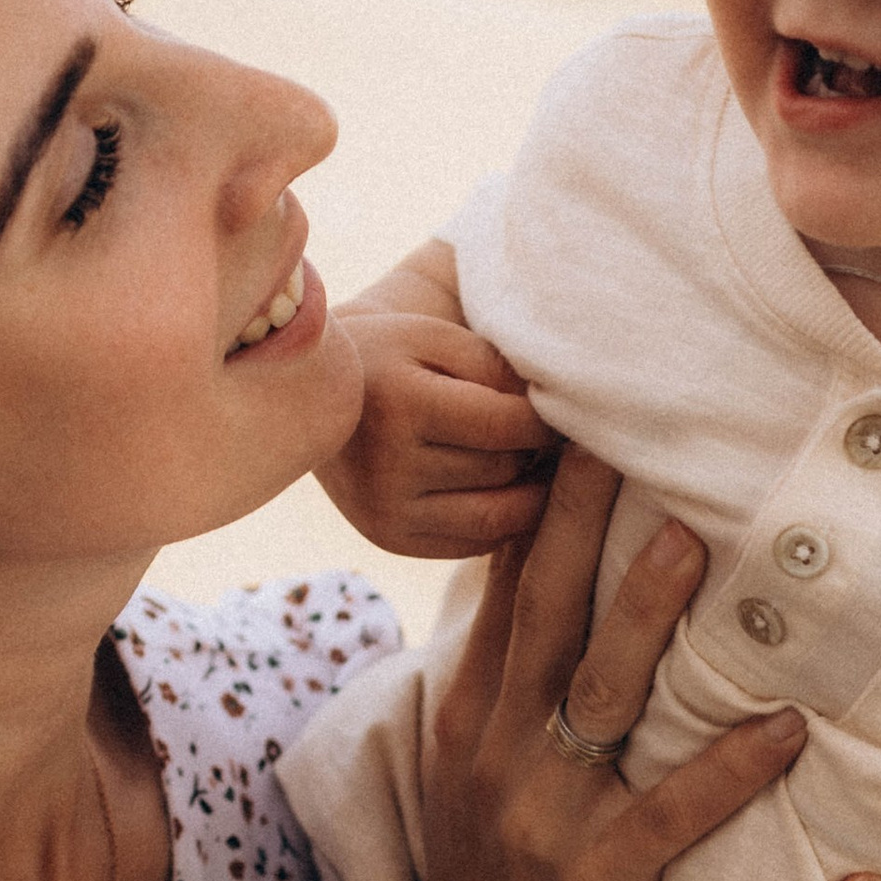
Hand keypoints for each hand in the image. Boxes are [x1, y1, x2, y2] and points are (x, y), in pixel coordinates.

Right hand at [319, 308, 558, 558]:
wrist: (316, 395)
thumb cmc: (393, 355)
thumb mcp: (440, 338)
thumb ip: (498, 369)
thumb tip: (557, 417)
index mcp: (400, 406)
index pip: (505, 426)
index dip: (548, 422)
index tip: (564, 412)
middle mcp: (387, 468)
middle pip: (502, 471)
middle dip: (536, 452)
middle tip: (550, 433)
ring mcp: (384, 513)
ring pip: (497, 516)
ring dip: (527, 491)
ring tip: (533, 461)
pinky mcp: (390, 539)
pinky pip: (474, 542)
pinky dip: (501, 518)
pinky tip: (502, 487)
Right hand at [421, 448, 804, 880]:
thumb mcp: (479, 773)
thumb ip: (509, 682)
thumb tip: (542, 575)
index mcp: (472, 718)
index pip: (501, 589)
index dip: (528, 502)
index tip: (559, 416)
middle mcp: (500, 754)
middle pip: (541, 614)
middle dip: (572, 520)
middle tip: (613, 433)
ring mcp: (546, 817)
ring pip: (598, 694)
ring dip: (646, 613)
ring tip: (694, 538)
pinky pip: (672, 811)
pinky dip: (729, 766)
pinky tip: (786, 725)